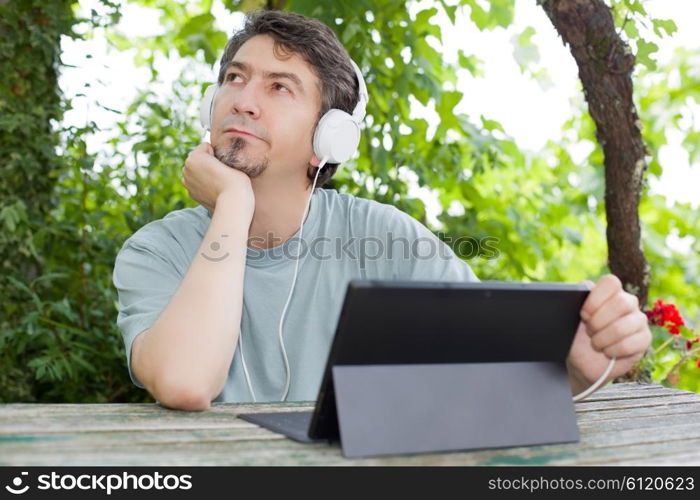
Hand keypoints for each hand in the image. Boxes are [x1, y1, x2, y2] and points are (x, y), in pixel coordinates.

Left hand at [182, 142, 254, 213]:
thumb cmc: (235, 180)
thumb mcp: (228, 158)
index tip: (223, 164)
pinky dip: (203, 185)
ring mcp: (187, 182)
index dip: (217, 154)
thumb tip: (213, 163)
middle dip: (207, 163)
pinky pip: (197, 183)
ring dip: (204, 174)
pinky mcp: (191, 194)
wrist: (233, 202)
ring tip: (218, 182)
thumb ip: (217, 157)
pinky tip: (214, 190)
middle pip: (199, 159)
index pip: (206, 147)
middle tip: (221, 173)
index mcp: (194, 156)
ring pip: (196, 171)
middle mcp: (186, 168)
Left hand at [567, 274, 651, 388]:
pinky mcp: (645, 338)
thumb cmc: (576, 334)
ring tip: (595, 343)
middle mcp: (627, 302)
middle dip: (598, 321)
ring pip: (623, 326)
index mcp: (609, 292)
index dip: (595, 299)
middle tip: (589, 331)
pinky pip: (630, 344)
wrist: (583, 360)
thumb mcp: (569, 317)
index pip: (611, 282)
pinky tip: (607, 351)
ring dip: (602, 339)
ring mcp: (639, 320)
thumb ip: (572, 300)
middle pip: (621, 302)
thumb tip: (573, 292)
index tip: (583, 314)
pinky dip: (612, 351)